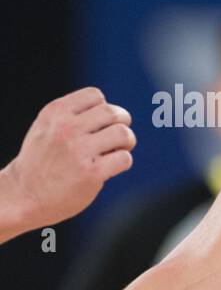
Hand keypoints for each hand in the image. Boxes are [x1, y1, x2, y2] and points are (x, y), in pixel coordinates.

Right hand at [2, 87, 134, 230]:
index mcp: (55, 112)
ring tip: (115, 151)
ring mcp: (79, 150)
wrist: (25, 194)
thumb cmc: (42, 160)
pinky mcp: (92, 173)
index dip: (104, 108)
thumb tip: (114, 112)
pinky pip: (124, 158)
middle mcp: (66, 128)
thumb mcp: (47, 127)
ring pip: (123, 133)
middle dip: (122, 123)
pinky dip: (122, 162)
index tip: (100, 123)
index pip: (95, 95)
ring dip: (127, 142)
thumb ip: (73, 115)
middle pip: (113, 112)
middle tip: (116, 137)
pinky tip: (109, 167)